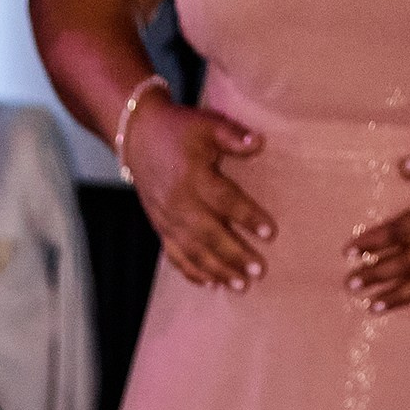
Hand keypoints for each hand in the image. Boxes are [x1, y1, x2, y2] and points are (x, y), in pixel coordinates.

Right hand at [122, 97, 273, 291]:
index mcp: (192, 176)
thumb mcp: (207, 124)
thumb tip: (259, 143)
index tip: (270, 232)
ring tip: (241, 285)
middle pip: (210, 235)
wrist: (139, 138)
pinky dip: (193, 273)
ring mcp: (167, 220)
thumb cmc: (178, 130)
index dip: (248, 217)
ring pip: (194, 252)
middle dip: (235, 255)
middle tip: (259, 270)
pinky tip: (211, 285)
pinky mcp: (161, 229)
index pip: (224, 200)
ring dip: (218, 271)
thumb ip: (233, 136)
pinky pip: (176, 256)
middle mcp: (178, 203)